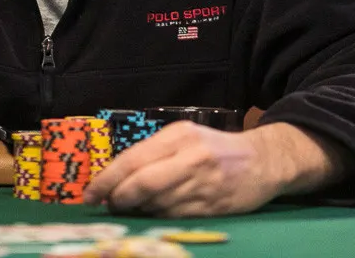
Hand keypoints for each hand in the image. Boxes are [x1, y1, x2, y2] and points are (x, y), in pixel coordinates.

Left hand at [81, 121, 282, 216]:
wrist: (263, 161)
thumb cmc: (216, 149)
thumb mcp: (185, 138)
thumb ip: (154, 154)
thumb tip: (117, 179)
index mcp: (179, 136)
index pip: (133, 159)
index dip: (107, 180)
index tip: (90, 195)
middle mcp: (190, 157)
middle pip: (142, 183)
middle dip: (119, 198)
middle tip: (109, 205)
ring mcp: (203, 183)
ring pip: (156, 204)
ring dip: (138, 210)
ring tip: (132, 208)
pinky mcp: (212, 206)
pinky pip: (174, 217)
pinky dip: (159, 217)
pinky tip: (155, 213)